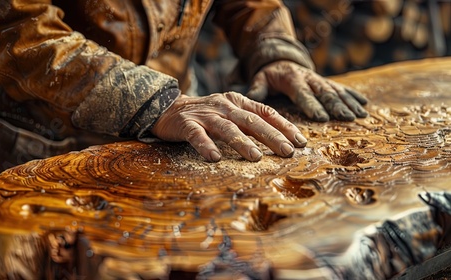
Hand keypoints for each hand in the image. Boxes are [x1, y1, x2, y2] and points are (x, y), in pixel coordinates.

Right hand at [151, 92, 306, 161]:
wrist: (168, 108)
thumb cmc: (206, 116)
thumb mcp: (230, 113)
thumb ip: (250, 122)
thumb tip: (280, 141)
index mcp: (238, 102)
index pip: (266, 113)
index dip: (284, 126)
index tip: (300, 142)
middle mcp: (225, 106)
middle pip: (251, 121)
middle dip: (271, 136)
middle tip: (287, 152)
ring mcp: (206, 114)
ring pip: (227, 128)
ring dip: (242, 142)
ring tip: (255, 157)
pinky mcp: (187, 124)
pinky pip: (198, 135)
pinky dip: (206, 146)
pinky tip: (215, 157)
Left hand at [247, 61, 367, 121]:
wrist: (283, 60)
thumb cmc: (270, 75)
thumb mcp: (261, 79)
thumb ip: (257, 88)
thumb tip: (252, 97)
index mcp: (293, 80)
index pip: (303, 94)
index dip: (312, 105)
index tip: (322, 117)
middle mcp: (310, 79)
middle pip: (325, 94)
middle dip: (336, 106)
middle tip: (347, 118)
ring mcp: (321, 80)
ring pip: (337, 91)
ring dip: (349, 103)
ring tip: (359, 115)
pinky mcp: (328, 82)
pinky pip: (343, 88)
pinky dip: (354, 95)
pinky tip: (365, 104)